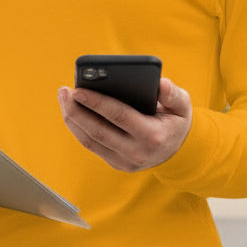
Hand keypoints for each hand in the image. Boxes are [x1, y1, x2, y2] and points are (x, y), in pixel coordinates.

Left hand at [58, 77, 192, 172]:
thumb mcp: (182, 105)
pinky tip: (70, 111)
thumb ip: (173, 94)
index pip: (119, 117)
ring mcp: (124, 161)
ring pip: (90, 140)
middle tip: (65, 91)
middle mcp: (136, 152)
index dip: (97, 103)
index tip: (79, 89)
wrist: (179, 150)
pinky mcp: (116, 163)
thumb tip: (161, 83)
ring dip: (72, 119)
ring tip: (64, 97)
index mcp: (152, 136)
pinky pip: (92, 145)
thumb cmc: (176, 121)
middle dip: (77, 110)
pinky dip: (78, 128)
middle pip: (98, 131)